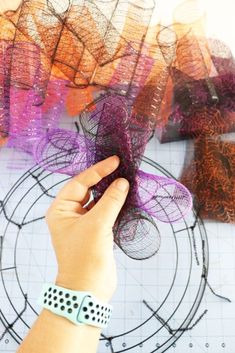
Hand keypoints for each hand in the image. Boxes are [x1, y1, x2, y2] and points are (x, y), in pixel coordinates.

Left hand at [45, 155, 128, 301]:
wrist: (89, 289)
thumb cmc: (86, 257)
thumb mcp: (97, 224)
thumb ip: (110, 200)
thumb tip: (122, 182)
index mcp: (61, 209)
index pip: (79, 182)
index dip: (98, 170)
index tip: (115, 161)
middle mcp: (69, 213)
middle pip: (87, 189)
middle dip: (103, 179)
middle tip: (121, 168)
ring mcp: (82, 222)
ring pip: (97, 200)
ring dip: (110, 192)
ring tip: (125, 180)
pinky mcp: (94, 231)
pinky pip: (104, 211)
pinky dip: (114, 204)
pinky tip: (124, 196)